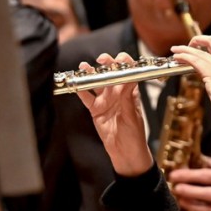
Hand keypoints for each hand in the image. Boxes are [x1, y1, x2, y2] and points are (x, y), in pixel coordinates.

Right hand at [76, 52, 152, 176]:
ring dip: (90, 74)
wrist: (125, 151)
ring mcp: (105, 100)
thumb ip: (128, 97)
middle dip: (106, 63)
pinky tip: (75, 83)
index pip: (128, 71)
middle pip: (110, 73)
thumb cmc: (134, 133)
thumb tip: (130, 77)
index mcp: (130, 91)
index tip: (119, 59)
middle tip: (101, 59)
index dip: (124, 62)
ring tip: (84, 66)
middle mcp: (117, 93)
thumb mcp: (132, 114)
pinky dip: (80, 90)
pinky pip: (86, 98)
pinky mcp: (96, 110)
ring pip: (96, 83)